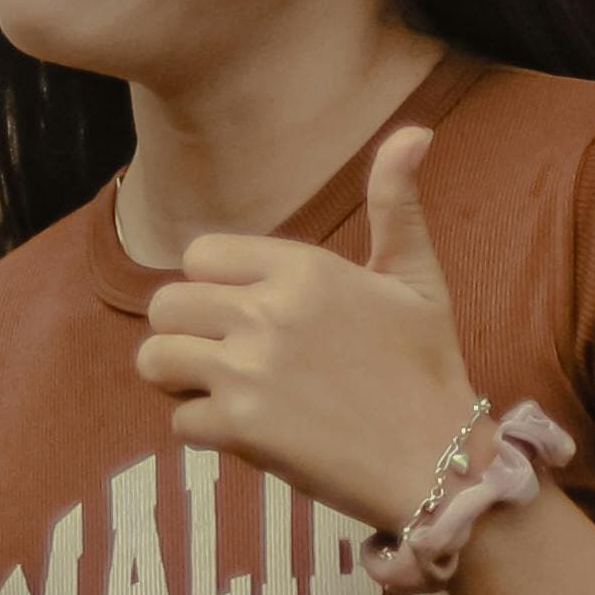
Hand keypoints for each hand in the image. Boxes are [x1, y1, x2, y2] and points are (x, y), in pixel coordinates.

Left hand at [132, 124, 479, 528]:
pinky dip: (205, 431)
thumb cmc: (429, 369)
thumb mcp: (417, 278)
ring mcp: (249, 371)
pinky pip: (179, 420)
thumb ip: (396, 204)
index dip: (212, 285)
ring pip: (155, 359)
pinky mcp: (240, 429)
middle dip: (184, 331)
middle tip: (222, 355)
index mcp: (303, 270)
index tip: (243, 311)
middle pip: (165, 305)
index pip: (200, 256)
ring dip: (178, 378)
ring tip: (218, 388)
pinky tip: (246, 432)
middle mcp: (267, 312)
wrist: (439, 463)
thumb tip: (415, 131)